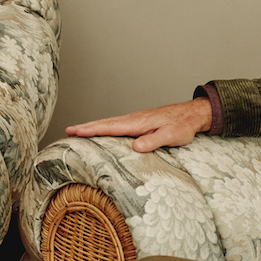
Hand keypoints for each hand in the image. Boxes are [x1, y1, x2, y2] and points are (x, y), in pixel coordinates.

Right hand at [65, 98, 213, 152]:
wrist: (192, 114)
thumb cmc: (183, 125)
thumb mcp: (171, 135)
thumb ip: (153, 141)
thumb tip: (135, 147)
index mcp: (138, 123)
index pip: (110, 127)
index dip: (92, 130)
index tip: (76, 132)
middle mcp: (134, 119)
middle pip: (105, 123)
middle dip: (86, 127)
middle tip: (68, 131)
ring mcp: (136, 120)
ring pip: (109, 123)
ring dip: (93, 126)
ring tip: (78, 130)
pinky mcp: (139, 122)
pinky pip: (117, 125)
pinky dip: (104, 126)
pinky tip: (101, 131)